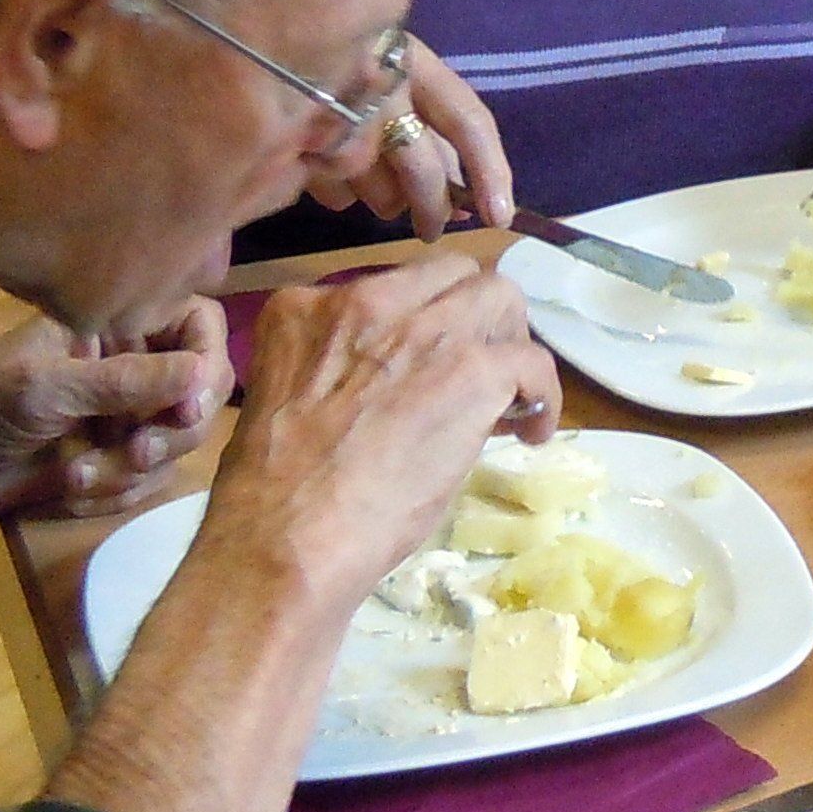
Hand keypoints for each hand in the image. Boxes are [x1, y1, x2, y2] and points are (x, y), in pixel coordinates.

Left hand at [0, 300, 232, 526]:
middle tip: (135, 454)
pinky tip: (64, 488)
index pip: (198, 325)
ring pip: (173, 446)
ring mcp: (121, 417)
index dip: (207, 363)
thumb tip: (203, 376)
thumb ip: (127, 380)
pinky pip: (143, 484)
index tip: (188, 407)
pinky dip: (109, 494)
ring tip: (76, 476)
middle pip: (198, 394)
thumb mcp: (48, 387)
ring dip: (129, 472)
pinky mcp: (108, 463)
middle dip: (169, 432)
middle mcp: (129, 365)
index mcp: (116, 325)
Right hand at [204, 251, 559, 605]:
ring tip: (510, 396)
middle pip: (453, 276)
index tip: (429, 363)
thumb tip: (390, 389)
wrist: (287, 535)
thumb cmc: (270, 496)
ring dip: (509, 342)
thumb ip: (335, 371)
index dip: (422, 322)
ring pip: (499, 298)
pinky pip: (531, 359)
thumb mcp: (286, 400)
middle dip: (474, 317)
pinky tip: (532, 430)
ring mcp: (423, 329)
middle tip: (480, 368)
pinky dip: (542, 393)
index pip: (391, 287)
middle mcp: (366, 300)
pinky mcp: (471, 369)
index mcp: (307, 309)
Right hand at [305, 41, 512, 234]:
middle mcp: (375, 85)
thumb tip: (467, 198)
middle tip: (433, 229)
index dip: (490, 172)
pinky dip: (342, 194)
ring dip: (386, 201)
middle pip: (422, 172)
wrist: (271, 28)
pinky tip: (329, 171)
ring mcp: (332, 117)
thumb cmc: (346, 52)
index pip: (468, 120)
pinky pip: (337, 196)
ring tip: (373, 183)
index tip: (500, 217)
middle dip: (434, 211)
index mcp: (411, 60)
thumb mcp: (395, 68)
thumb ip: (433, 123)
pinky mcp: (293, 146)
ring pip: (381, 194)